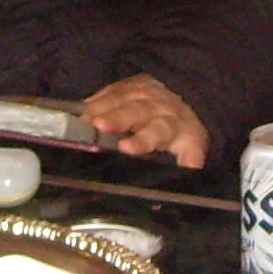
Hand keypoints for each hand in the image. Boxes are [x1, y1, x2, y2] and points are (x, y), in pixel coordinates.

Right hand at [80, 74, 208, 167]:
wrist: (188, 101)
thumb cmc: (182, 135)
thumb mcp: (191, 152)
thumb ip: (187, 166)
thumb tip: (180, 189)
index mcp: (173, 126)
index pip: (157, 132)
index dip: (141, 140)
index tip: (125, 148)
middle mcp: (158, 106)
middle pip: (136, 110)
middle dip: (117, 117)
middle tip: (98, 125)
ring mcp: (142, 92)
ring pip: (120, 97)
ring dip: (100, 107)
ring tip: (83, 119)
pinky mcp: (129, 84)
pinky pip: (111, 90)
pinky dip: (96, 100)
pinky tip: (81, 110)